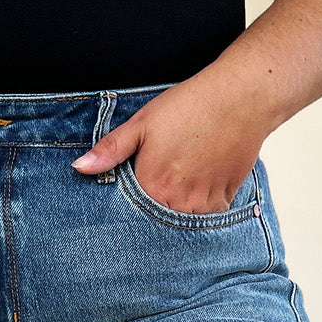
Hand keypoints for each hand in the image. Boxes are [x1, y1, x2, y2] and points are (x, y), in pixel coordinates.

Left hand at [71, 72, 266, 214]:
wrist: (241, 98)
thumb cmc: (189, 106)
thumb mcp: (142, 123)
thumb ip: (110, 150)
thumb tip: (79, 167)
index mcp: (153, 187)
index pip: (131, 216)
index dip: (128, 211)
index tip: (128, 205)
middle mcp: (178, 203)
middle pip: (157, 223)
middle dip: (152, 214)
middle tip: (158, 188)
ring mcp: (203, 205)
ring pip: (182, 222)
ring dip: (176, 213)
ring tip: (178, 187)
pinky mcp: (223, 200)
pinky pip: (206, 217)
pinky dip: (199, 208)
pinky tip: (197, 186)